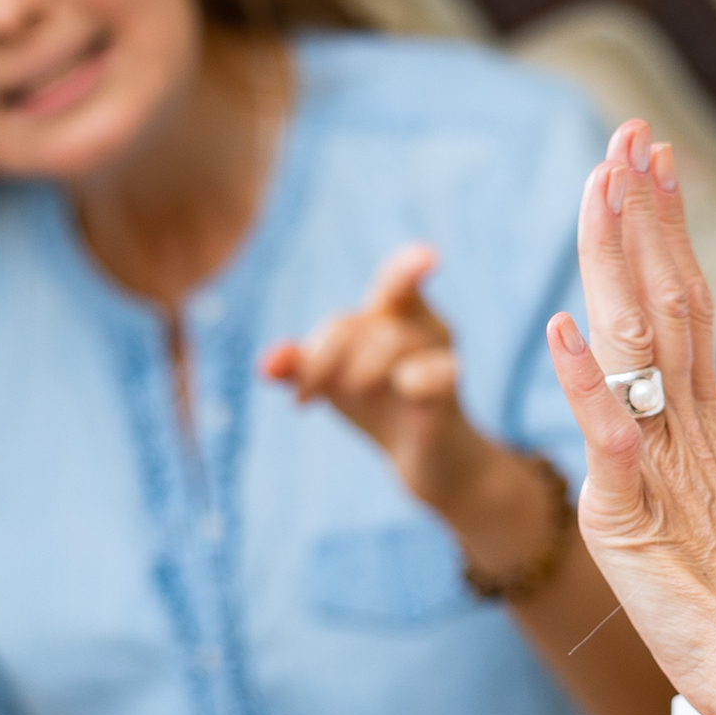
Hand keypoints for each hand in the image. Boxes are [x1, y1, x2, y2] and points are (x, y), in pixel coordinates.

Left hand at [261, 242, 488, 512]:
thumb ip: (300, 366)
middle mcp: (424, 325)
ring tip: (347, 397)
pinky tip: (405, 386)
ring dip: (356, 373)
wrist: (421, 457)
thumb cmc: (377, 404)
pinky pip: (436, 373)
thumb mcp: (333, 381)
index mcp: (395, 313)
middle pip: (362, 323)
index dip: (407, 268)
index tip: (428, 257)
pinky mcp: (450, 391)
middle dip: (323, 356)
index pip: (396, 282)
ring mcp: (441, 356)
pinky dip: (415, 377)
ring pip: (391, 343)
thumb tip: (265, 365)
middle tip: (304, 394)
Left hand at [545, 122, 715, 714]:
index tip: (653, 163)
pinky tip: (560, 329)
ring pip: (639, 346)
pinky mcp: (634, 520)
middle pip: (665, 301)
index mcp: (706, 427)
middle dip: (643, 216)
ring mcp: (662, 469)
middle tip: (628, 136)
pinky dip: (585, 385)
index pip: (686, 306)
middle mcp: (686, 432)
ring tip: (599, 189)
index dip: (666, 232)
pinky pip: (610, 442)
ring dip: (616, 264)